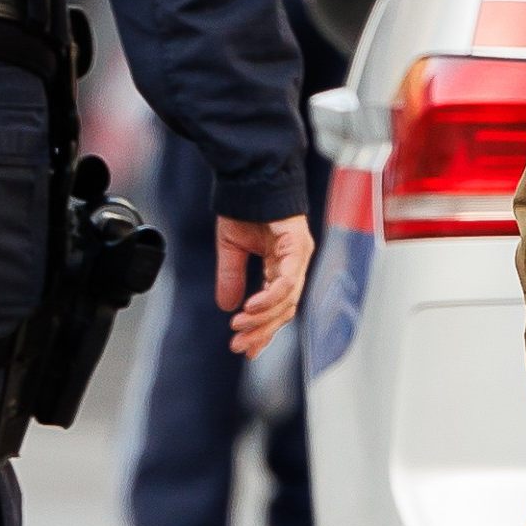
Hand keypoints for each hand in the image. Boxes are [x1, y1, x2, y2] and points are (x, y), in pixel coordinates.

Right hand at [217, 214, 312, 358]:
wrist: (249, 176)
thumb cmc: (243, 206)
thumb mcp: (231, 248)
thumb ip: (231, 277)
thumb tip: (227, 306)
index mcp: (281, 265)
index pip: (277, 306)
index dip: (262, 329)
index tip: (245, 348)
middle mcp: (294, 264)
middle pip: (284, 309)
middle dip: (261, 331)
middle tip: (240, 346)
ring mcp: (298, 256)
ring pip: (286, 300)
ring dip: (262, 318)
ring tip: (239, 327)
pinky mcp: (297, 246)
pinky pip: (285, 280)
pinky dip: (269, 298)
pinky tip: (250, 307)